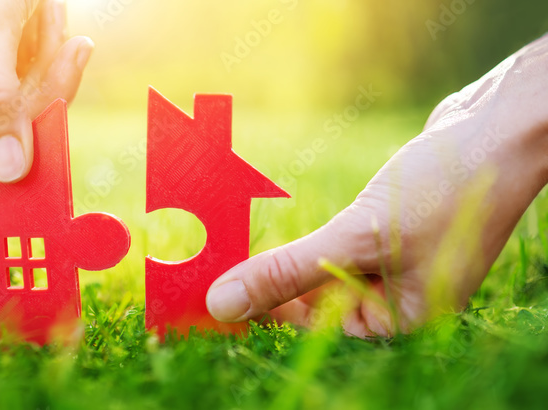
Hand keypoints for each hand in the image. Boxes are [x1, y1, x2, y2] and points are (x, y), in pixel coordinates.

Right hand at [0, 0, 93, 184]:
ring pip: (29, 118)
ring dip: (52, 76)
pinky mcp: (11, 72)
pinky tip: (57, 24)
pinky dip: (57, 61)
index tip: (35, 144)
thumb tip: (9, 172)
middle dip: (36, 103)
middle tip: (67, 56)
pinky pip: (44, 90)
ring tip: (53, 22)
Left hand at [206, 34, 547, 336]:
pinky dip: (298, 236)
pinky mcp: (380, 233)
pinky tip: (261, 231)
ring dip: (274, 258)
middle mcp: (392, 301)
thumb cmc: (444, 189)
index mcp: (397, 321)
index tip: (204, 297)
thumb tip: (222, 303)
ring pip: (313, 270)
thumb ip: (286, 272)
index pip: (308, 328)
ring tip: (221, 247)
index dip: (256, 311)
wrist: (499, 128)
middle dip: (259, 283)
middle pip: (307, 302)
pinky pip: (326, 243)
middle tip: (203, 268)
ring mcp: (387, 266)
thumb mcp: (357, 237)